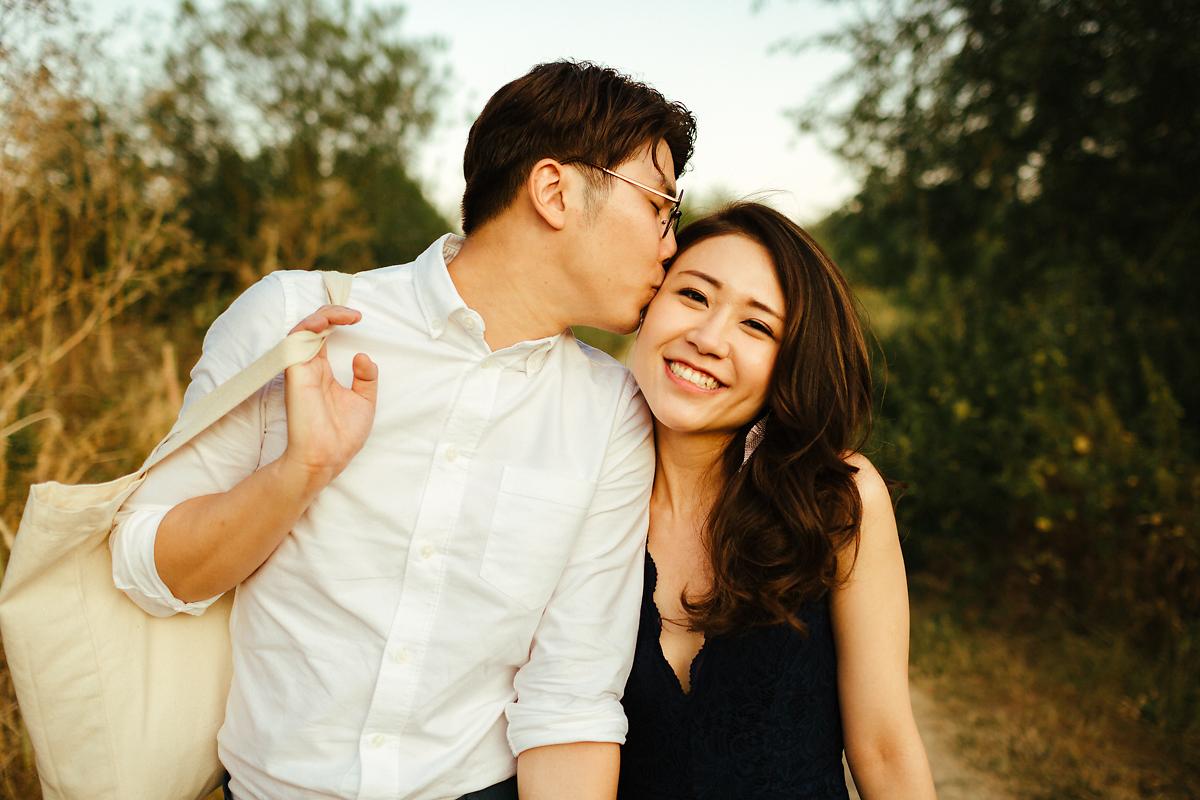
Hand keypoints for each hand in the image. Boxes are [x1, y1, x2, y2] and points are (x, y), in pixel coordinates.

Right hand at [279, 305, 377, 486]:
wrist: (327, 458)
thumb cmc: (341, 436)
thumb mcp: (364, 401)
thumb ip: (365, 378)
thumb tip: (363, 355)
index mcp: (322, 371)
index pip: (325, 335)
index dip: (338, 320)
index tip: (359, 318)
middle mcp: (309, 366)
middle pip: (313, 326)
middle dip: (332, 312)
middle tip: (355, 315)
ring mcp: (301, 368)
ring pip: (303, 329)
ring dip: (322, 316)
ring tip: (344, 315)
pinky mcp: (295, 373)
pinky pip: (294, 342)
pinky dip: (309, 328)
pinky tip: (326, 325)